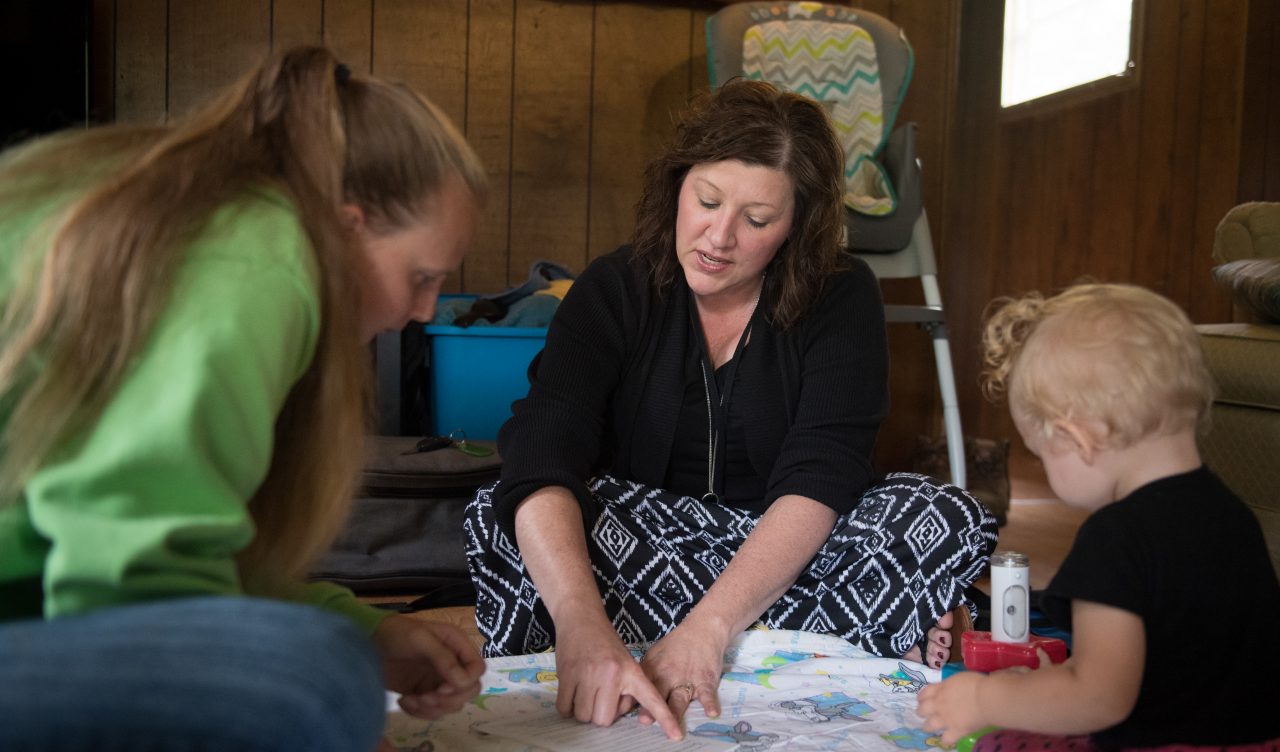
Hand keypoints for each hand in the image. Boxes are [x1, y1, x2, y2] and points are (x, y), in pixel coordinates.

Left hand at [374, 614, 485, 718]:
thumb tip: (464, 682)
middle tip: (426, 697)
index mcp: (457, 645)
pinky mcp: (424, 694)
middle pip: (469, 691)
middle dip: (449, 699)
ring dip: (433, 708)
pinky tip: (404, 701)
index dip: (466, 682)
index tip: (442, 687)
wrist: (368, 642)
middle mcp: (453, 664)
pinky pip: (433, 712)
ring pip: (452, 705)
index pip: (477, 669)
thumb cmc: (395, 634)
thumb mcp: (420, 640)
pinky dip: (420, 712)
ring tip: (411, 699)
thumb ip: (443, 658)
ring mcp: (439, 680)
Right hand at [553, 619, 682, 740]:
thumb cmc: (604, 642)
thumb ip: (627, 688)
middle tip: (599, 697)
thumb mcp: (625, 661)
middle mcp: (612, 674)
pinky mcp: (567, 674)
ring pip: (584, 716)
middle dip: (599, 714)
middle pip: (604, 720)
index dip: (664, 719)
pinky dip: (566, 707)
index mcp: (631, 671)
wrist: (580, 617)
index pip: (651, 699)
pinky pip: (565, 708)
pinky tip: (572, 692)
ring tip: (585, 691)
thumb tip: (618, 713)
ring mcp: (588, 674)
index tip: (675, 737)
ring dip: (582, 710)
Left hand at [636, 620, 725, 726]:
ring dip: (675, 710)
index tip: (625, 712)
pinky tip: (711, 713)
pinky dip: (709, 703)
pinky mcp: (706, 680)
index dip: (633, 700)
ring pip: (680, 698)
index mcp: (653, 670)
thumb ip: (644, 676)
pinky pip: (708, 693)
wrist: (703, 629)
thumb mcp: (654, 656)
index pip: (641, 687)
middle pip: (659, 694)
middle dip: (652, 708)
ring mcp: (688, 678)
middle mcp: (668, 675)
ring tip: (673, 724)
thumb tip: (628, 699)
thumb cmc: (676, 646)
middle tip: (645, 720)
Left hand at [916, 672, 987, 745]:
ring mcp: (945, 719)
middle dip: (921, 711)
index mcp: (941, 689)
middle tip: (923, 713)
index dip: (921, 697)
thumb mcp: (959, 678)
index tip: (921, 699)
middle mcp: (939, 704)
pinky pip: (946, 739)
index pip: (925, 693)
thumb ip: (950, 684)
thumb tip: (951, 687)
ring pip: (929, 726)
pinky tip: (947, 738)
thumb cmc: (977, 683)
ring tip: (929, 727)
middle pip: (922, 709)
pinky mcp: (955, 731)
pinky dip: (945, 739)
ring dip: (928, 726)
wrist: (986, 698)